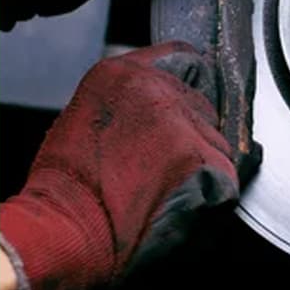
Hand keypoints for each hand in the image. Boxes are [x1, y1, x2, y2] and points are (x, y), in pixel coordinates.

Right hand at [0, 42, 238, 289]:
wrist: (63, 231)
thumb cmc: (66, 187)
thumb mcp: (88, 116)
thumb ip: (133, 101)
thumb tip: (164, 104)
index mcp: (124, 73)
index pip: (185, 58)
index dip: (191, 82)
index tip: (191, 100)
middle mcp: (158, 88)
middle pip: (203, 105)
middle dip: (193, 132)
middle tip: (163, 165)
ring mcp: (183, 121)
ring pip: (217, 139)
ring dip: (203, 163)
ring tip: (165, 187)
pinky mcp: (202, 157)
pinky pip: (226, 173)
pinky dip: (213, 191)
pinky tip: (179, 202)